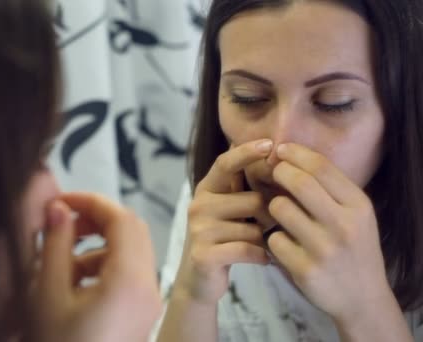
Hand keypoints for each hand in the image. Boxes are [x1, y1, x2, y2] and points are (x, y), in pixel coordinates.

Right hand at [32, 192, 161, 341]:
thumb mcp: (48, 297)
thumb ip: (54, 246)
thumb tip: (58, 209)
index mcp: (130, 281)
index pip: (121, 218)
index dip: (90, 201)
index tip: (60, 201)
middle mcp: (149, 289)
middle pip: (131, 230)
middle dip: (95, 220)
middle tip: (62, 225)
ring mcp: (148, 303)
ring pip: (129, 252)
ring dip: (96, 246)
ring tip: (60, 262)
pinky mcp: (141, 314)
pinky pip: (128, 275)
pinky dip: (103, 266)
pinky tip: (72, 284)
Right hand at [172, 139, 273, 304]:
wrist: (200, 280)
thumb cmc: (226, 239)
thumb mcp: (233, 210)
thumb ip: (247, 189)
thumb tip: (277, 158)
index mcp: (206, 189)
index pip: (225, 163)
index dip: (246, 152)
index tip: (270, 144)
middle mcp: (198, 205)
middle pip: (253, 199)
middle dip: (270, 216)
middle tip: (268, 228)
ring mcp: (199, 230)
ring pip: (254, 228)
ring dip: (264, 240)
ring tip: (258, 246)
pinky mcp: (204, 254)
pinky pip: (248, 250)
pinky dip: (262, 256)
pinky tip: (261, 259)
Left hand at [267, 143, 392, 324]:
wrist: (362, 299)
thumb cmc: (352, 247)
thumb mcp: (356, 215)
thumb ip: (330, 188)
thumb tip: (291, 153)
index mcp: (358, 206)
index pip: (321, 167)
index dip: (295, 153)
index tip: (280, 149)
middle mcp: (344, 226)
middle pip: (299, 183)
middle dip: (280, 172)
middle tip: (273, 173)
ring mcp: (324, 249)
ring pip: (280, 208)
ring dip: (274, 206)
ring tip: (280, 213)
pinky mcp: (305, 270)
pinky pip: (273, 239)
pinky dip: (273, 238)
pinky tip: (283, 244)